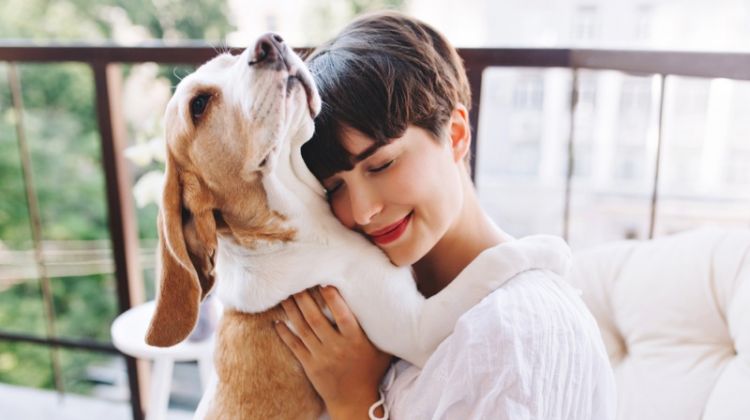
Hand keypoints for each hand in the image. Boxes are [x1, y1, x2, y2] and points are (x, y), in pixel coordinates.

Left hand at [275, 286, 392, 418]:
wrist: (356, 402)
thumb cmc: (371, 372)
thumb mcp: (382, 351)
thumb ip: (382, 331)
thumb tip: (391, 307)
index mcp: (355, 341)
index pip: (342, 316)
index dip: (333, 299)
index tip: (324, 282)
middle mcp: (337, 347)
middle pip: (316, 319)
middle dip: (305, 299)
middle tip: (296, 282)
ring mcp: (321, 357)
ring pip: (303, 330)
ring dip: (292, 311)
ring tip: (285, 295)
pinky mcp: (310, 366)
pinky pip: (295, 347)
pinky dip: (285, 334)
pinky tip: (277, 322)